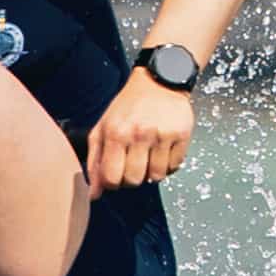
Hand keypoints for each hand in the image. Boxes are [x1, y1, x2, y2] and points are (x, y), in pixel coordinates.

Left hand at [86, 74, 195, 190]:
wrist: (159, 81)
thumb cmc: (128, 106)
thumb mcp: (104, 128)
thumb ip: (95, 161)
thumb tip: (94, 194)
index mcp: (116, 133)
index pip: (111, 178)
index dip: (112, 183)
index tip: (116, 174)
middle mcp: (139, 134)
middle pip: (133, 180)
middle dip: (131, 178)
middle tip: (133, 163)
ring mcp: (162, 135)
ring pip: (156, 177)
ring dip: (151, 171)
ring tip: (149, 154)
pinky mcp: (181, 135)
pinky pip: (174, 167)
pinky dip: (168, 164)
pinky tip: (162, 150)